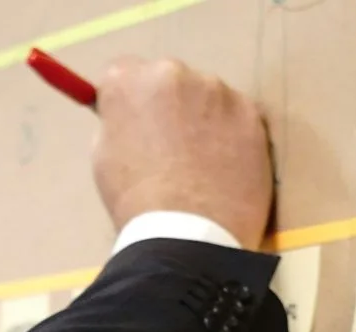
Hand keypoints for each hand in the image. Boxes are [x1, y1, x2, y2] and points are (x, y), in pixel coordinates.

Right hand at [92, 58, 272, 248]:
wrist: (188, 235)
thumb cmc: (136, 203)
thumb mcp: (104, 158)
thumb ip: (117, 124)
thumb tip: (129, 118)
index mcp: (129, 81)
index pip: (124, 72)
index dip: (129, 101)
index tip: (134, 123)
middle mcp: (174, 73)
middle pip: (169, 81)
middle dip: (169, 106)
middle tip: (169, 149)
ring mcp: (218, 91)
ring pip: (207, 97)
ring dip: (203, 120)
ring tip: (200, 166)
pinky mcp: (252, 114)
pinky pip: (237, 118)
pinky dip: (231, 136)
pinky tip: (224, 170)